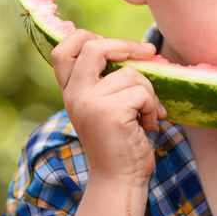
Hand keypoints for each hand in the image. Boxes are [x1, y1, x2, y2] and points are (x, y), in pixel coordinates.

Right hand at [51, 30, 166, 186]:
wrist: (119, 180)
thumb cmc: (120, 141)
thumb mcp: (106, 106)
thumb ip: (108, 80)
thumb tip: (141, 49)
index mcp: (70, 91)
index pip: (63, 49)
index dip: (86, 36)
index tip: (114, 43)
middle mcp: (74, 95)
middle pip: (94, 46)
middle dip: (126, 45)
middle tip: (149, 52)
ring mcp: (90, 103)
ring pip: (131, 73)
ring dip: (149, 93)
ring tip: (147, 115)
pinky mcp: (110, 112)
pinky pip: (142, 92)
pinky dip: (153, 108)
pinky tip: (148, 125)